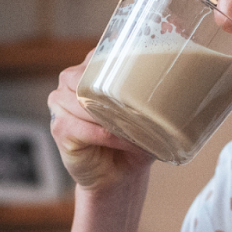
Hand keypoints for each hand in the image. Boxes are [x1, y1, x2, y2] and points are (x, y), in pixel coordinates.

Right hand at [48, 62, 151, 191]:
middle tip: (140, 109)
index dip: (125, 63)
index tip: (147, 75)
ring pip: (86, 101)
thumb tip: (171, 85)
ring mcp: (60, 103)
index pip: (103, 54)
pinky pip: (85, 127)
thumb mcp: (145, 114)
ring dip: (113, 118)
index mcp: (90, 69)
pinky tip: (122, 142)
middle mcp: (70, 81)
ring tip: (135, 131)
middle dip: (116, 93)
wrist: (117, 177)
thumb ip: (151, 95)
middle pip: (90, 77)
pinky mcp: (59, 128)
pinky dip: (107, 136)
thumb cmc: (132, 141)